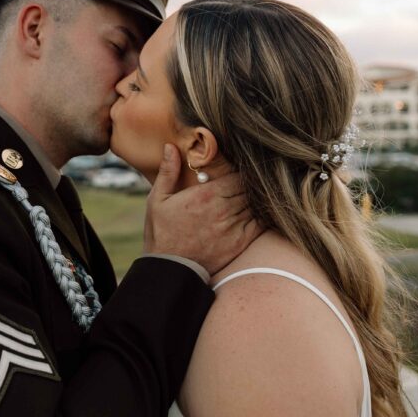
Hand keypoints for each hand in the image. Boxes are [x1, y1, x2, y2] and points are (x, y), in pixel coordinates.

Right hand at [143, 145, 263, 274]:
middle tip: (243, 184)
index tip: (233, 173)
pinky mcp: (241, 242)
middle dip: (247, 184)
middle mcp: (223, 209)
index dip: (237, 172)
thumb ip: (168, 172)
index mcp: (205, 195)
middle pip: (248, 187)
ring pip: (255, 203)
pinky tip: (254, 213)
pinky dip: (260, 215)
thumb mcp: (157, 200)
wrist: (170, 270)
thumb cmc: (162, 234)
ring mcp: (234, 227)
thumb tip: (171, 147)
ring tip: (248, 197)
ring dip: (253, 199)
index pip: (236, 174)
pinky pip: (260, 223)